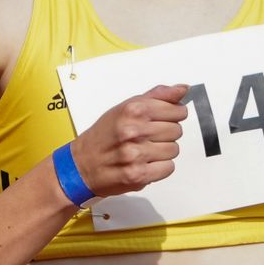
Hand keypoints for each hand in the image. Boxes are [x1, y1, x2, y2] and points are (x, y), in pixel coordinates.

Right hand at [67, 84, 189, 198]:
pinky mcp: (138, 175)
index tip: (164, 119)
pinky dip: (160, 167)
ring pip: (174, 150)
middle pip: (177, 131)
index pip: (177, 110)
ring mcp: (136, 154)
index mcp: (133, 110)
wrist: (81, 164)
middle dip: (166, 134)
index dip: (173, 115)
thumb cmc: (103, 135)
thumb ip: (156, 96)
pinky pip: (168, 168)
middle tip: (149, 137)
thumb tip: (182, 89)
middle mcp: (134, 131)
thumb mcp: (125, 107)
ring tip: (145, 150)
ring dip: (163, 151)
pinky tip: (145, 163)